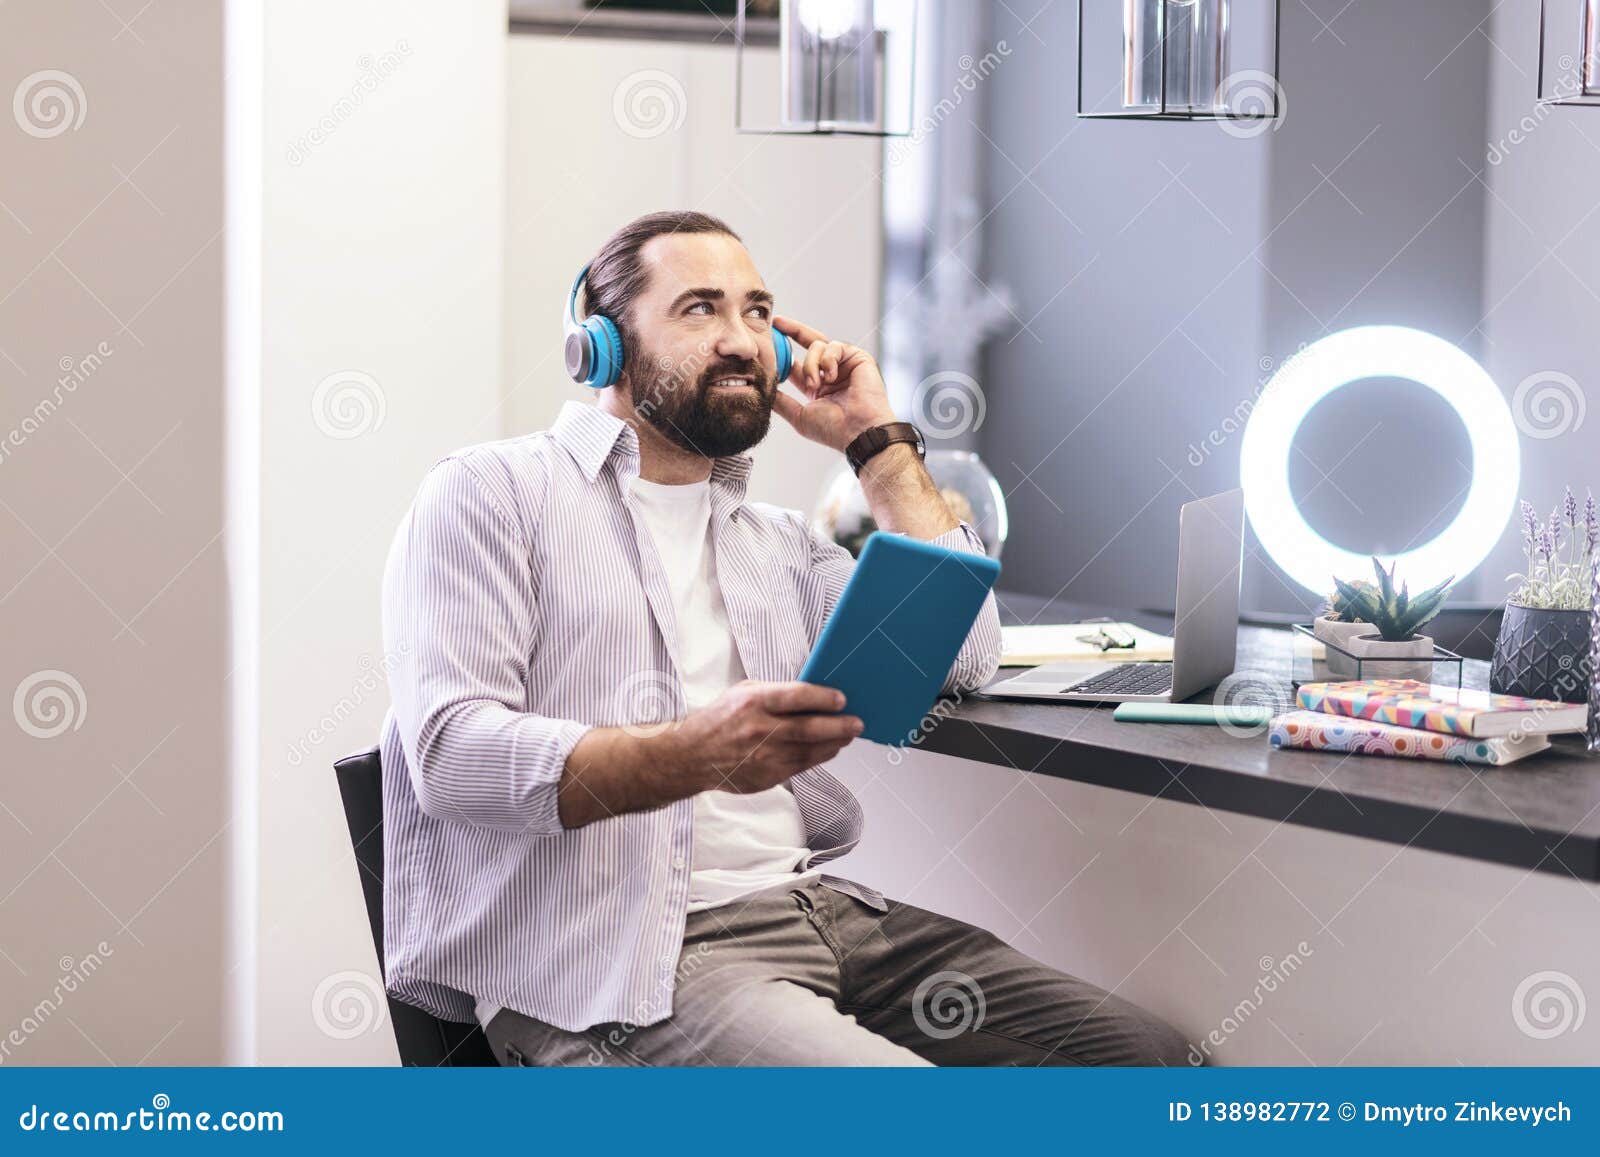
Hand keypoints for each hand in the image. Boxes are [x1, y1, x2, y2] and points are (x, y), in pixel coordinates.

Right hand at [667, 680, 862, 793]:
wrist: (692, 756)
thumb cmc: (719, 720)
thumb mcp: (742, 693)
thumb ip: (775, 693)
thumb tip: (813, 695)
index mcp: (753, 703)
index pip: (796, 697)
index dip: (823, 698)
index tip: (841, 699)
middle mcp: (759, 730)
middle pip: (809, 728)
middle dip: (839, 726)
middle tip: (857, 723)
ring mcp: (763, 757)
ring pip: (810, 751)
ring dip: (834, 743)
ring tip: (847, 735)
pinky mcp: (767, 777)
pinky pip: (802, 766)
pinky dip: (819, 757)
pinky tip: (829, 749)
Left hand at [770, 316, 898, 452]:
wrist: (859, 431)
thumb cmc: (833, 430)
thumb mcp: (799, 415)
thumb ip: (782, 402)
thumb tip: (762, 390)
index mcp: (817, 386)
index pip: (797, 363)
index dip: (783, 351)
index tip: (769, 339)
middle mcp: (830, 372)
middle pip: (809, 344)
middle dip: (792, 331)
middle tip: (777, 323)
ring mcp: (844, 364)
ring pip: (818, 346)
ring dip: (811, 364)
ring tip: (815, 383)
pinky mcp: (857, 357)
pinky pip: (835, 346)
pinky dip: (828, 360)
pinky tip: (830, 377)